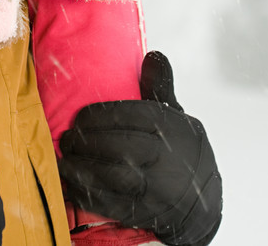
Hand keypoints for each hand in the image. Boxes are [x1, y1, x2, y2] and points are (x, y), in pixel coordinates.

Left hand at [59, 52, 221, 245]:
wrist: (202, 200)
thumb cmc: (181, 150)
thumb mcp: (177, 117)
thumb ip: (160, 87)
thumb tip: (153, 55)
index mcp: (168, 126)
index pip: (129, 114)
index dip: (99, 115)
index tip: (80, 116)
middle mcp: (163, 156)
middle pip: (118, 144)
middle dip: (87, 140)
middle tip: (68, 138)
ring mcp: (155, 187)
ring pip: (113, 175)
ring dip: (82, 167)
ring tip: (64, 159)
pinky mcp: (145, 212)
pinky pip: (112, 203)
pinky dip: (88, 193)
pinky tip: (72, 183)